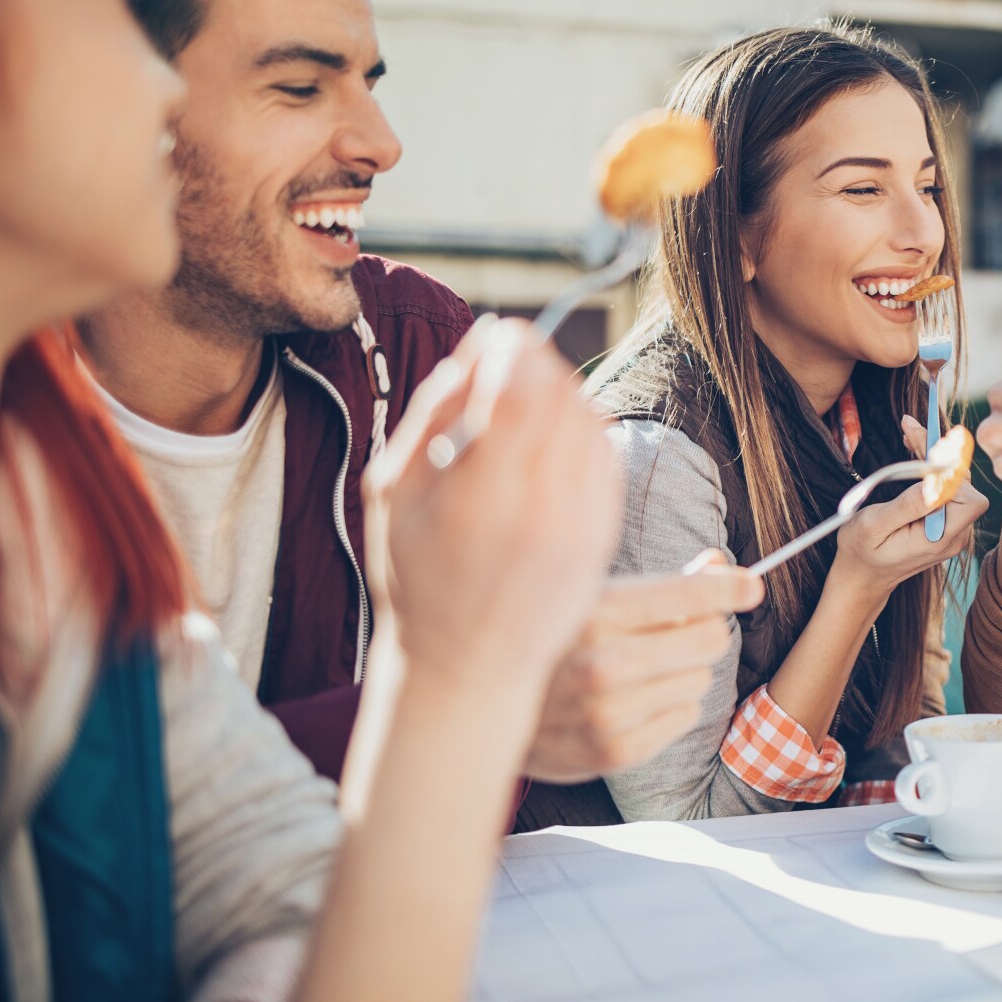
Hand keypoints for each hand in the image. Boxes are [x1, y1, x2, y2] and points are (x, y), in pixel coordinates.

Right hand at [363, 317, 621, 741]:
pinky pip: (607, 458)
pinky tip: (553, 436)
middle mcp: (540, 513)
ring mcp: (580, 528)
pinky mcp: (603, 538)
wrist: (469, 666)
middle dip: (539, 363)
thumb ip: (432, 414)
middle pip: (562, 399)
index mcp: (480, 500)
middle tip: (512, 358)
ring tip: (527, 399)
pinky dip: (585, 430)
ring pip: (591, 423)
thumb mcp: (394, 493)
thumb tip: (478, 348)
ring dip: (563, 392)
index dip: (517, 348)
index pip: (521, 392)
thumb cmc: (418, 578)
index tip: (502, 334)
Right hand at [526, 552, 763, 782]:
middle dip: (702, 631)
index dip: (730, 587)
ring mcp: (611, 712)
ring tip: (641, 669)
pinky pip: (685, 717)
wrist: (483, 705)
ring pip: (700, 679)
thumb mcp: (591, 595)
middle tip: (676, 631)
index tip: (749, 586)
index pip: (692, 595)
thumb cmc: (549, 640)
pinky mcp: (616, 750)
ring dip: (682, 671)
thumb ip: (659, 585)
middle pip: (710, 639)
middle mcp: (605, 663)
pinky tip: (635, 699)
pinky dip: (671, 706)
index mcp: (597, 612)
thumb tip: (720, 564)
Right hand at [829, 415, 987, 600]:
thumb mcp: (874, 526)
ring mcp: (952, 529)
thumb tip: (935, 482)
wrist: (862, 575)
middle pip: (963, 484)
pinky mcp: (944, 521)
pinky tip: (915, 450)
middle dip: (938, 454)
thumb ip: (907, 506)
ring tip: (910, 433)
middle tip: (909, 427)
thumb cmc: (861, 551)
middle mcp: (954, 535)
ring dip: (934, 456)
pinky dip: (932, 468)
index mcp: (939, 539)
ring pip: (955, 482)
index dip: (950, 472)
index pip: (969, 499)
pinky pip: (947, 488)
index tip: (923, 449)